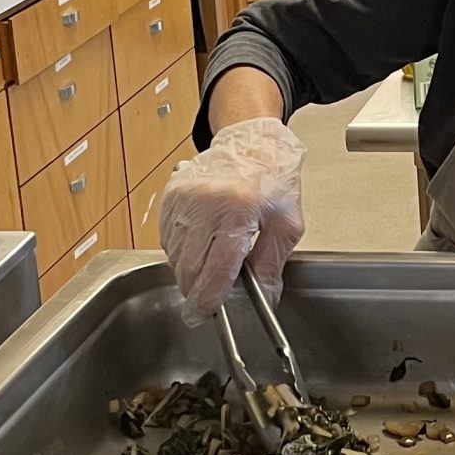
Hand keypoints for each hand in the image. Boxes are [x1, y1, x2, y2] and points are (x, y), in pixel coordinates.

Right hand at [159, 117, 306, 315]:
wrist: (251, 142)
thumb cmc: (272, 179)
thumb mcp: (287, 223)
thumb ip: (272, 264)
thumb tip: (264, 299)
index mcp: (239, 209)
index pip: (216, 268)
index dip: (209, 297)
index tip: (206, 313)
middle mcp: (206, 203)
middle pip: (189, 267)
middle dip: (196, 289)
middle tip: (206, 300)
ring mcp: (184, 198)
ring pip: (175, 255)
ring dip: (187, 271)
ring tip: (206, 269)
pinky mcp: (171, 195)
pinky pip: (167, 238)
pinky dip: (179, 251)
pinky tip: (198, 248)